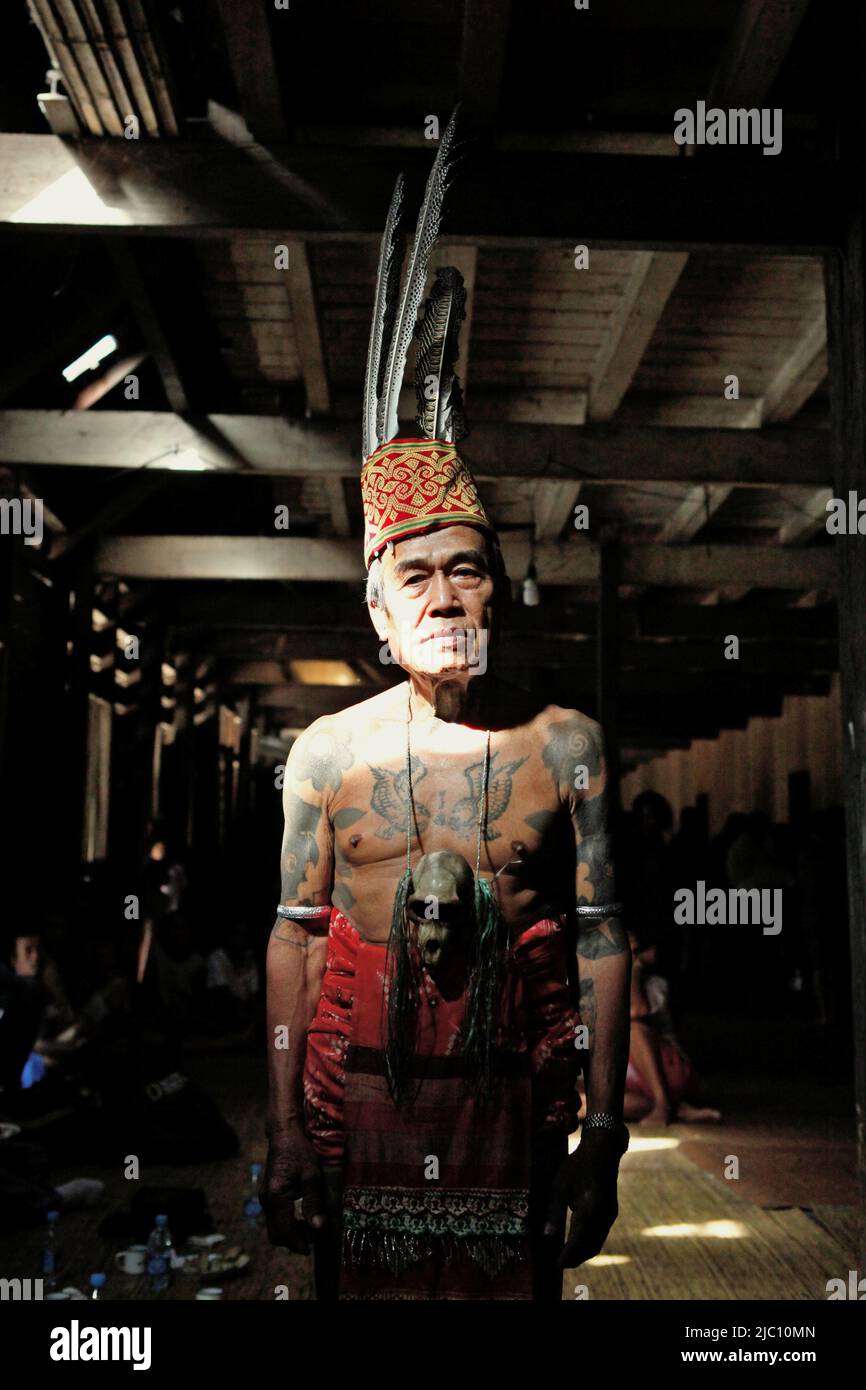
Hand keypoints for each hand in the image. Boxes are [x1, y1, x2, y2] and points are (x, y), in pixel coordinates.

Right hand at [260, 1122, 326, 1252]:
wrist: (283, 1135)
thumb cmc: (300, 1152)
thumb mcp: (312, 1175)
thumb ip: (314, 1202)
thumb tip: (318, 1227)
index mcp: (276, 1196)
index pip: (285, 1231)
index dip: (298, 1243)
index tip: (311, 1249)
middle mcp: (266, 1201)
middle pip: (276, 1234)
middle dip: (293, 1241)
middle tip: (313, 1237)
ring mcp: (264, 1199)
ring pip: (274, 1228)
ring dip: (290, 1233)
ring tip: (310, 1226)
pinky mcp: (267, 1196)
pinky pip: (274, 1218)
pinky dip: (286, 1223)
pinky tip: (302, 1216)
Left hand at [544, 1130, 623, 1269]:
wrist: (602, 1152)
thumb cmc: (577, 1165)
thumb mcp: (560, 1184)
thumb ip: (554, 1210)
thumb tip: (547, 1234)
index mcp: (590, 1209)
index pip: (578, 1241)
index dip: (567, 1256)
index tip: (555, 1264)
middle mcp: (603, 1217)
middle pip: (590, 1247)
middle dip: (575, 1258)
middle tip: (558, 1264)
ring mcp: (609, 1216)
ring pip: (597, 1243)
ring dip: (582, 1253)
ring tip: (566, 1257)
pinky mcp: (611, 1213)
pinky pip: (600, 1235)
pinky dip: (589, 1243)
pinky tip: (578, 1243)